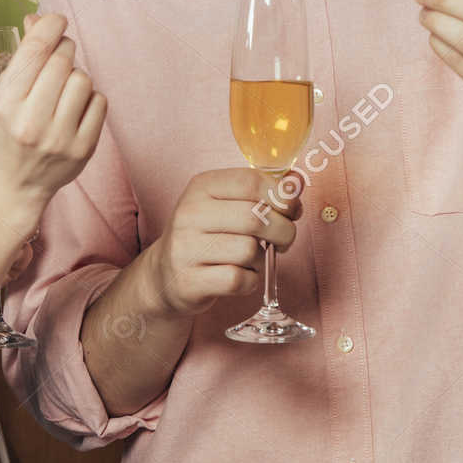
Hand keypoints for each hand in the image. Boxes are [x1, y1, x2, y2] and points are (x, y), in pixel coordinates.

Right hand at [0, 12, 107, 209]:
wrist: (12, 184)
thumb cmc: (6, 131)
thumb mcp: (2, 95)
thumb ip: (22, 58)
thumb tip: (40, 19)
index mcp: (5, 103)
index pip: (34, 51)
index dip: (49, 27)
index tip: (57, 19)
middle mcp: (31, 121)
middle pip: (63, 61)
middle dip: (64, 49)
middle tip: (59, 55)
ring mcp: (59, 138)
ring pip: (83, 79)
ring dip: (76, 76)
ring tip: (63, 90)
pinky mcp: (83, 149)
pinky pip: (100, 101)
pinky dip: (90, 98)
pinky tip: (75, 108)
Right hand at [142, 168, 303, 318]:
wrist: (165, 274)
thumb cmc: (208, 233)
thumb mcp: (227, 203)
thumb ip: (263, 191)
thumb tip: (297, 182)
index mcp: (201, 186)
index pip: (251, 181)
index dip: (282, 196)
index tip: (291, 210)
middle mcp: (189, 213)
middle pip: (256, 218)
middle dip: (283, 231)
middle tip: (283, 239)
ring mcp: (185, 248)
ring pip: (249, 251)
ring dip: (262, 258)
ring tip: (251, 259)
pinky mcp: (189, 282)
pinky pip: (239, 280)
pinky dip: (250, 281)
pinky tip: (241, 276)